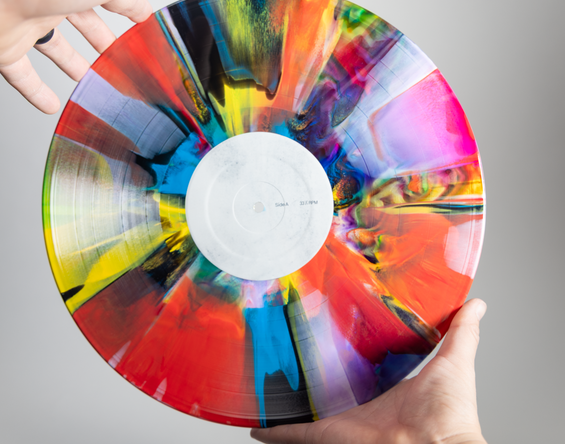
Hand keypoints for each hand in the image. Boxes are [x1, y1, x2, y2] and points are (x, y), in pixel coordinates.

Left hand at [0, 0, 151, 113]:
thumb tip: (144, 12)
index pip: (106, 0)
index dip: (127, 12)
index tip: (142, 27)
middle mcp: (49, 2)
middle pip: (83, 24)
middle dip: (103, 42)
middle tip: (118, 59)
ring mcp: (26, 25)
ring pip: (54, 49)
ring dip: (72, 65)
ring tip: (89, 81)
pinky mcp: (4, 48)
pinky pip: (21, 75)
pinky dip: (36, 92)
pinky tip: (50, 105)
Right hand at [251, 299, 487, 443]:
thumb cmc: (448, 413)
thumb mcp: (453, 362)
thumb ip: (461, 332)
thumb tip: (476, 303)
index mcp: (385, 390)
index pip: (360, 371)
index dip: (345, 357)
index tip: (330, 339)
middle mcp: (360, 407)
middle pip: (328, 392)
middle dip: (309, 379)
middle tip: (287, 358)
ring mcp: (342, 422)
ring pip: (306, 413)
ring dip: (286, 403)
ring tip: (264, 388)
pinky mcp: (328, 434)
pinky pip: (294, 435)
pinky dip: (274, 432)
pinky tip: (256, 426)